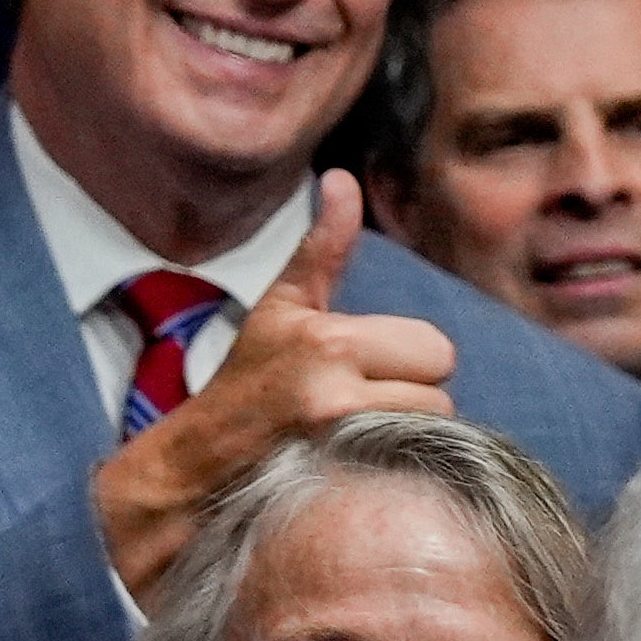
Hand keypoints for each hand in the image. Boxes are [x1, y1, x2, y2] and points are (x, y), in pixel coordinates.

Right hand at [90, 173, 455, 600]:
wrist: (199, 459)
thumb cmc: (251, 377)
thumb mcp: (285, 305)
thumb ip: (324, 246)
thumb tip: (341, 177)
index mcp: (326, 333)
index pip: (435, 348)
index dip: (408, 361)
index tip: (360, 368)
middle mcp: (329, 374)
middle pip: (441, 385)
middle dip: (415, 391)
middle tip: (360, 399)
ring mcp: (334, 424)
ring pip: (433, 423)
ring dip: (408, 427)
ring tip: (354, 427)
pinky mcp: (338, 463)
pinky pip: (416, 455)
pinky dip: (401, 456)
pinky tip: (360, 454)